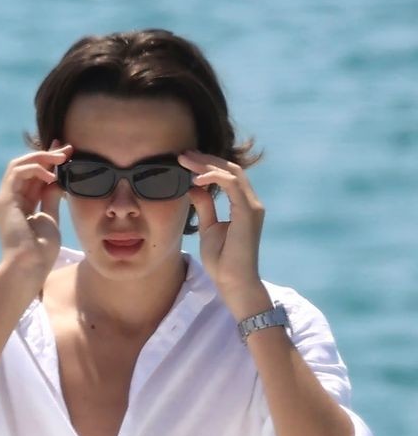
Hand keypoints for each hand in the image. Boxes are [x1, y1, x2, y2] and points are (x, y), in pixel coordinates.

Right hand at [0, 142, 72, 294]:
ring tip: (61, 158)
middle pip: (24, 166)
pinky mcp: (5, 201)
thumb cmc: (40, 251)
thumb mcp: (50, 217)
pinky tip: (52, 175)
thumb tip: (58, 180)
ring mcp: (5, 200)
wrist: (29, 267)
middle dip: (46, 155)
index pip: (33, 175)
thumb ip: (51, 197)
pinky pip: (17, 173)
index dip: (49, 161)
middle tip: (66, 149)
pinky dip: (35, 169)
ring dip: (41, 157)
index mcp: (20, 205)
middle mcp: (10, 199)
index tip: (67, 152)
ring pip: (18, 164)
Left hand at [179, 151, 266, 311]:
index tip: (185, 160)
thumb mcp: (208, 228)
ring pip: (232, 172)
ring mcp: (252, 206)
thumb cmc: (222, 260)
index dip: (207, 165)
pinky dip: (214, 177)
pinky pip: (232, 184)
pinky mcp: (249, 212)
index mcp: (243, 205)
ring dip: (207, 164)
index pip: (227, 175)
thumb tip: (193, 187)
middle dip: (205, 159)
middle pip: (230, 169)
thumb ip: (205, 206)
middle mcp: (251, 202)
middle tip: (183, 154)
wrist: (233, 281)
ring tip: (185, 160)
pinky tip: (196, 178)